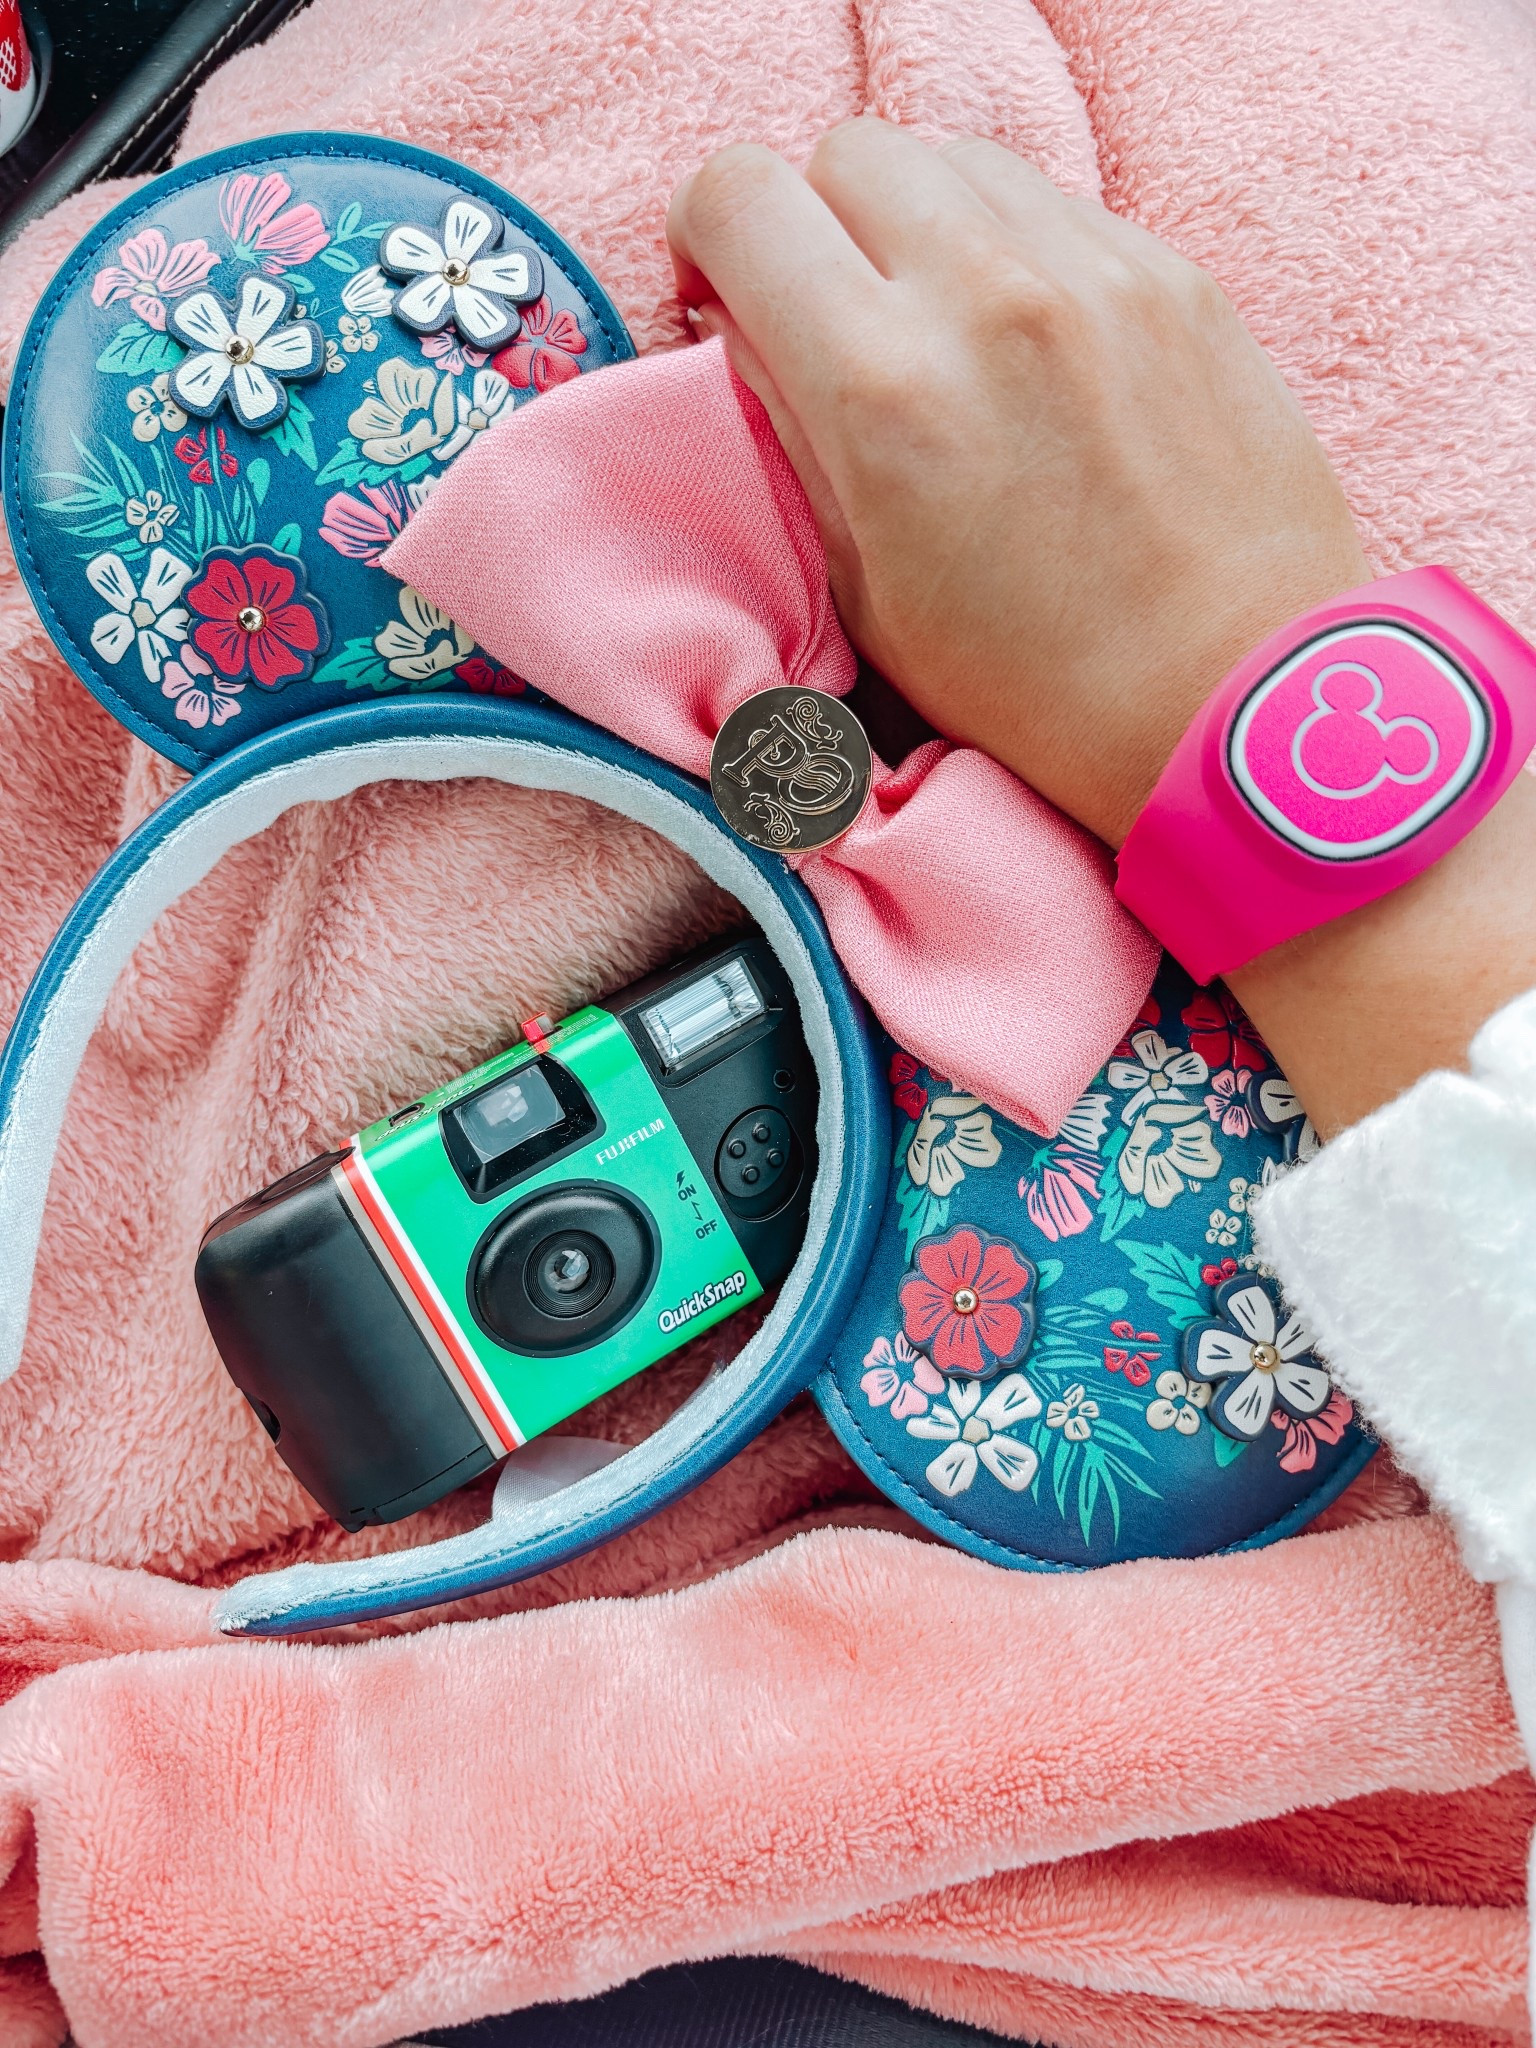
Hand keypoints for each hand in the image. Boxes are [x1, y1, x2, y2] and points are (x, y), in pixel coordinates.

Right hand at [670, 118, 1535, 1138]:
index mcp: (880, 384)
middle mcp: (986, 291)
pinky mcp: (1175, 274)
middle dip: (817, 225)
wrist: (1230, 696)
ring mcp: (1094, 269)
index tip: (730, 298)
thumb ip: (794, 433)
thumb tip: (752, 333)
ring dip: (921, 226)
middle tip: (838, 320)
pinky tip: (1033, 350)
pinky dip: (1015, 252)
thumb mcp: (867, 588)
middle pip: (848, 153)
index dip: (710, 238)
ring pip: (956, 161)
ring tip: (942, 331)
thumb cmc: (1035, 681)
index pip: (740, 195)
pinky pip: (1055, 205)